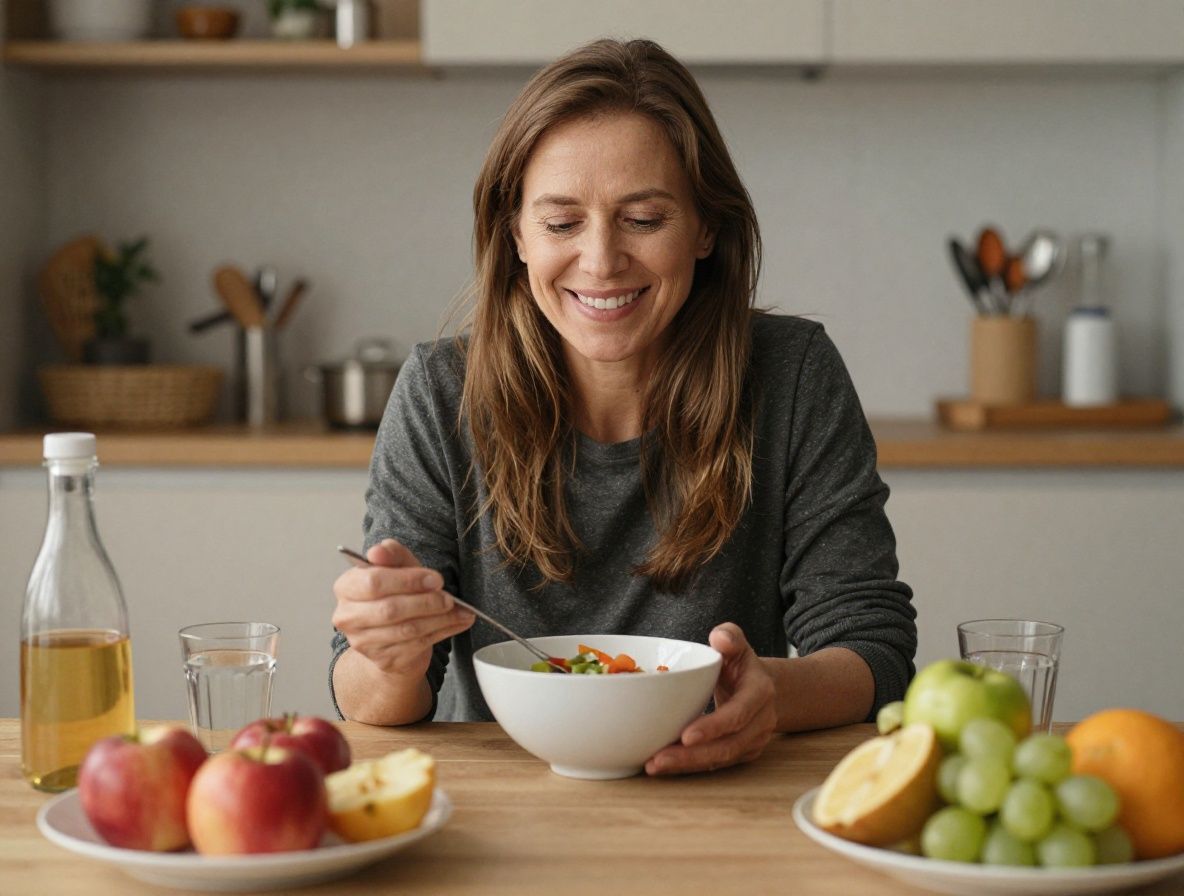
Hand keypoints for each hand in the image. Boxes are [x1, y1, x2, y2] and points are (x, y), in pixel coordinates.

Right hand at [331, 539, 473, 679]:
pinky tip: (457, 622)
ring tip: (460, 610)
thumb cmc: (394, 596)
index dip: (408, 580)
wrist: (390, 638)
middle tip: (449, 598)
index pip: (374, 582)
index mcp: (346, 587)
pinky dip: (443, 632)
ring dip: (440, 619)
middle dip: (426, 602)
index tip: (435, 579)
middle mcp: (349, 617)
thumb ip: (392, 555)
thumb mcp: (397, 569)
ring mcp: (364, 642)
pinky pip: (417, 645)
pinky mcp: (384, 660)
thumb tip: (379, 550)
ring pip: (407, 630)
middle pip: (390, 609)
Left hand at [644, 623, 776, 775]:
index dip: (714, 727)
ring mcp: (752, 742)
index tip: (686, 736)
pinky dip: (689, 766)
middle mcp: (760, 722)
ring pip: (719, 760)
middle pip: (727, 746)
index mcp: (760, 693)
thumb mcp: (738, 644)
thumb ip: (730, 637)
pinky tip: (664, 764)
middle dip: (692, 756)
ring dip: (686, 765)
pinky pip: (714, 764)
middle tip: (658, 759)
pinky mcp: (740, 754)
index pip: (738, 715)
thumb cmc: (741, 664)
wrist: (762, 686)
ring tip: (653, 765)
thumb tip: (720, 638)